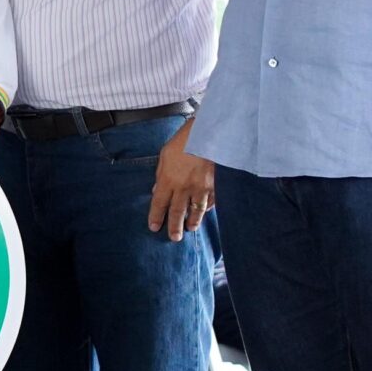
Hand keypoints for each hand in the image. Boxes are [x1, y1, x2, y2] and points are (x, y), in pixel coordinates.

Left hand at [146, 123, 215, 241]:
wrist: (210, 132)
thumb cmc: (185, 139)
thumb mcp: (165, 154)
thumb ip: (161, 174)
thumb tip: (156, 189)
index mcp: (168, 179)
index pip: (159, 204)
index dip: (156, 217)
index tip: (154, 227)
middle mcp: (184, 187)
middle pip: (178, 212)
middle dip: (175, 227)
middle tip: (174, 238)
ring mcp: (202, 188)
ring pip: (197, 211)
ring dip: (193, 221)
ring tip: (191, 229)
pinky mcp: (217, 185)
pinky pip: (212, 202)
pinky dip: (209, 208)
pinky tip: (206, 212)